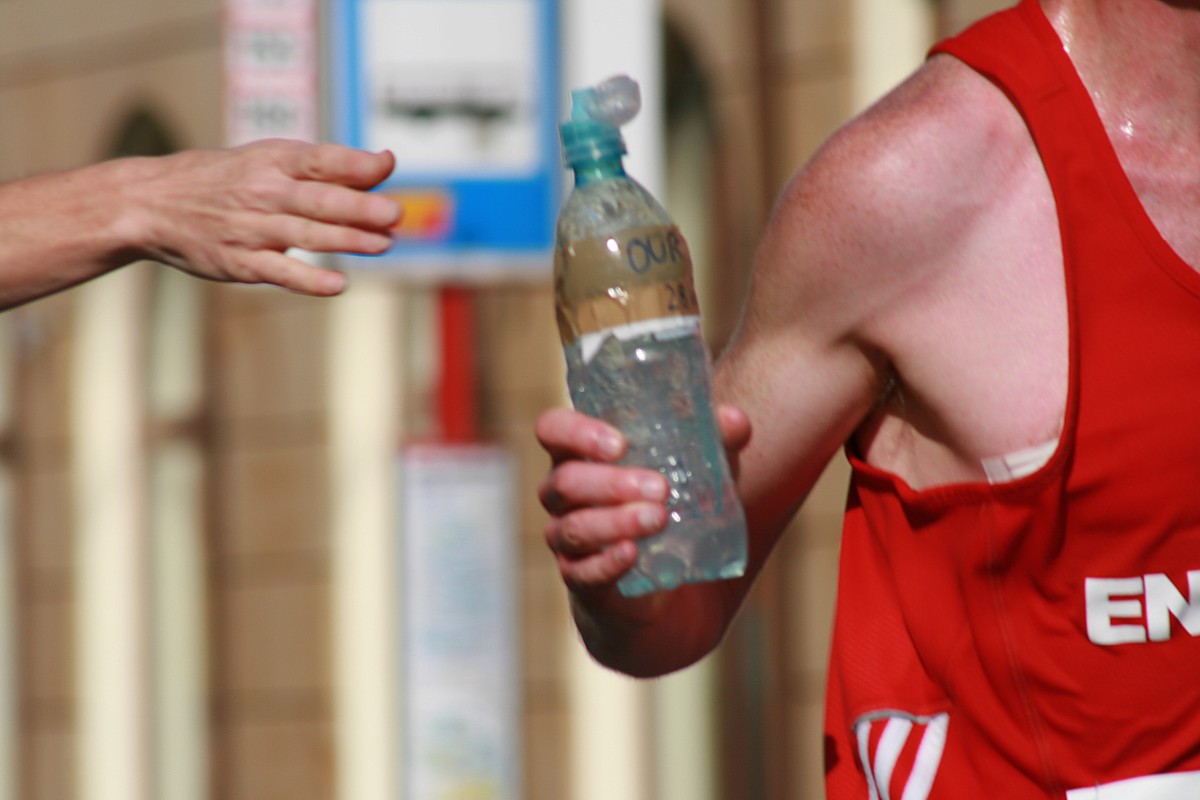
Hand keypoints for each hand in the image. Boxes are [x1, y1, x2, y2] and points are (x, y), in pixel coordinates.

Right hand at [127, 139, 399, 295]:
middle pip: (317, 199)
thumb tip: (385, 163)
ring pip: (305, 234)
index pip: (318, 159)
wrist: (150, 204)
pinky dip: (308, 280)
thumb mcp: (268, 159)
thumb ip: (326, 166)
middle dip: (358, 207)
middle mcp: (262, 191)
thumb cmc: (225, 179)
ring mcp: (250, 229)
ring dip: (346, 240)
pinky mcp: (240, 263)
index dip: (353, 163)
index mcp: (271, 160)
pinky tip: (338, 284)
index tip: (386, 165)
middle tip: (395, 213)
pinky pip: (279, 272)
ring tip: (383, 244)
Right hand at [536, 404, 750, 592]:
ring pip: (574, 528)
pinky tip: (632, 554)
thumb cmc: (668, 501)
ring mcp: (566, 537)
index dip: (576, 432)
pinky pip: (583, 572)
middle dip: (611, 483)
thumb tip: (736, 420)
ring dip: (616, 521)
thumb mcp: (697, 468)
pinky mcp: (580, 577)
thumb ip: (715, 441)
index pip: (553, 430)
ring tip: (659, 518)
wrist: (666, 578)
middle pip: (565, 481)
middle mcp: (562, 493)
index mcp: (579, 454)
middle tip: (660, 487)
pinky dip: (607, 562)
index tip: (620, 443)